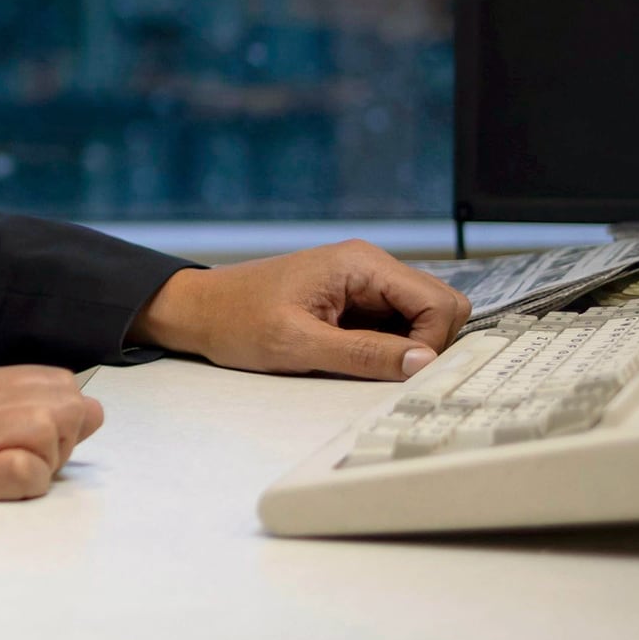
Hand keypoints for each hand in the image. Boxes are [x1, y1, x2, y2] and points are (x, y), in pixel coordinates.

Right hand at [0, 365, 102, 631]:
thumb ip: (15, 423)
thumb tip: (90, 413)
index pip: (52, 379)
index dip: (66, 420)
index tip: (44, 456)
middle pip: (54, 399)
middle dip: (65, 441)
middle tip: (35, 478)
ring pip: (42, 427)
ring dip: (47, 466)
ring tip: (16, 492)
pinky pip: (22, 469)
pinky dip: (31, 489)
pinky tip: (6, 505)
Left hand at [137, 241, 469, 380]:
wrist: (199, 311)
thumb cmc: (238, 321)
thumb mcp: (299, 345)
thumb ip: (365, 354)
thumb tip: (425, 363)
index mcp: (361, 264)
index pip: (439, 301)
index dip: (432, 343)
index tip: (405, 375)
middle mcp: (370, 266)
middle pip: (439, 306)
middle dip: (428, 345)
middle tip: (389, 373)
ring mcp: (363, 283)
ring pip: (420, 318)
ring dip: (406, 349)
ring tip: (365, 366)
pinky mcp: (354, 302)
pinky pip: (394, 325)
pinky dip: (389, 348)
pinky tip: (356, 360)